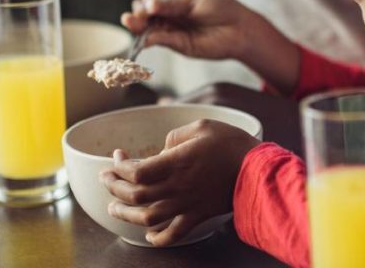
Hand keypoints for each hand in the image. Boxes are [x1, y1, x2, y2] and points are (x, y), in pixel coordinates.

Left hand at [99, 118, 260, 245]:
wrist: (258, 171)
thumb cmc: (232, 145)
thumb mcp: (204, 126)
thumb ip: (177, 135)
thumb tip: (164, 147)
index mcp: (176, 162)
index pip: (135, 172)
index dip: (119, 167)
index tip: (116, 158)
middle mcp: (177, 186)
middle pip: (134, 195)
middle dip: (114, 188)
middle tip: (106, 179)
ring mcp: (186, 204)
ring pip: (146, 217)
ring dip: (125, 214)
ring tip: (114, 207)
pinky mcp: (197, 216)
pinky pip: (173, 234)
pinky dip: (157, 238)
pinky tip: (148, 234)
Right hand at [121, 0, 300, 92]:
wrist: (241, 28)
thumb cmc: (223, 9)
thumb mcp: (196, 1)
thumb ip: (173, 6)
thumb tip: (149, 5)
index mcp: (175, 4)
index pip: (151, 3)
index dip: (145, 4)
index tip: (148, 4)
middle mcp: (172, 19)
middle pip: (146, 18)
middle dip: (137, 16)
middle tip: (135, 15)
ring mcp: (175, 32)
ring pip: (150, 30)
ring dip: (138, 27)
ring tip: (131, 22)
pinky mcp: (181, 45)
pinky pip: (163, 41)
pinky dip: (153, 39)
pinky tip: (147, 36)